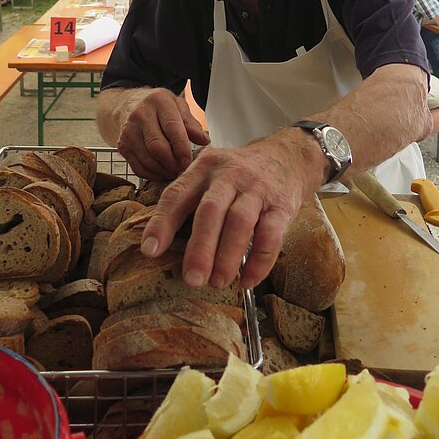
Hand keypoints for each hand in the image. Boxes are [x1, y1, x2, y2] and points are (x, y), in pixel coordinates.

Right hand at [116, 87, 209, 180]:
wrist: (128, 105)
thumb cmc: (157, 106)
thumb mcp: (178, 105)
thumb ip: (191, 123)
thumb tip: (204, 141)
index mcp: (158, 101)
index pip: (172, 128)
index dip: (182, 148)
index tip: (190, 161)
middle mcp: (140, 115)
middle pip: (158, 147)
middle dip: (173, 163)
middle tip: (184, 170)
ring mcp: (128, 131)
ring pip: (148, 159)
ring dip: (164, 171)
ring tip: (175, 172)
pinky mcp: (122, 145)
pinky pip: (137, 167)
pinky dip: (152, 175)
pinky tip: (162, 173)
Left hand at [140, 129, 323, 289]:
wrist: (288, 156)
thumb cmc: (239, 173)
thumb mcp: (211, 172)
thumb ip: (187, 197)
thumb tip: (156, 243)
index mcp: (204, 168)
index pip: (177, 194)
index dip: (162, 223)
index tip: (150, 251)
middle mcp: (229, 175)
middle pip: (211, 210)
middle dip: (200, 247)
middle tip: (192, 279)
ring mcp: (257, 189)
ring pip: (240, 222)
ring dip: (228, 256)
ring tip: (218, 282)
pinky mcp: (281, 205)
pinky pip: (271, 235)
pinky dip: (260, 261)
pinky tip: (248, 280)